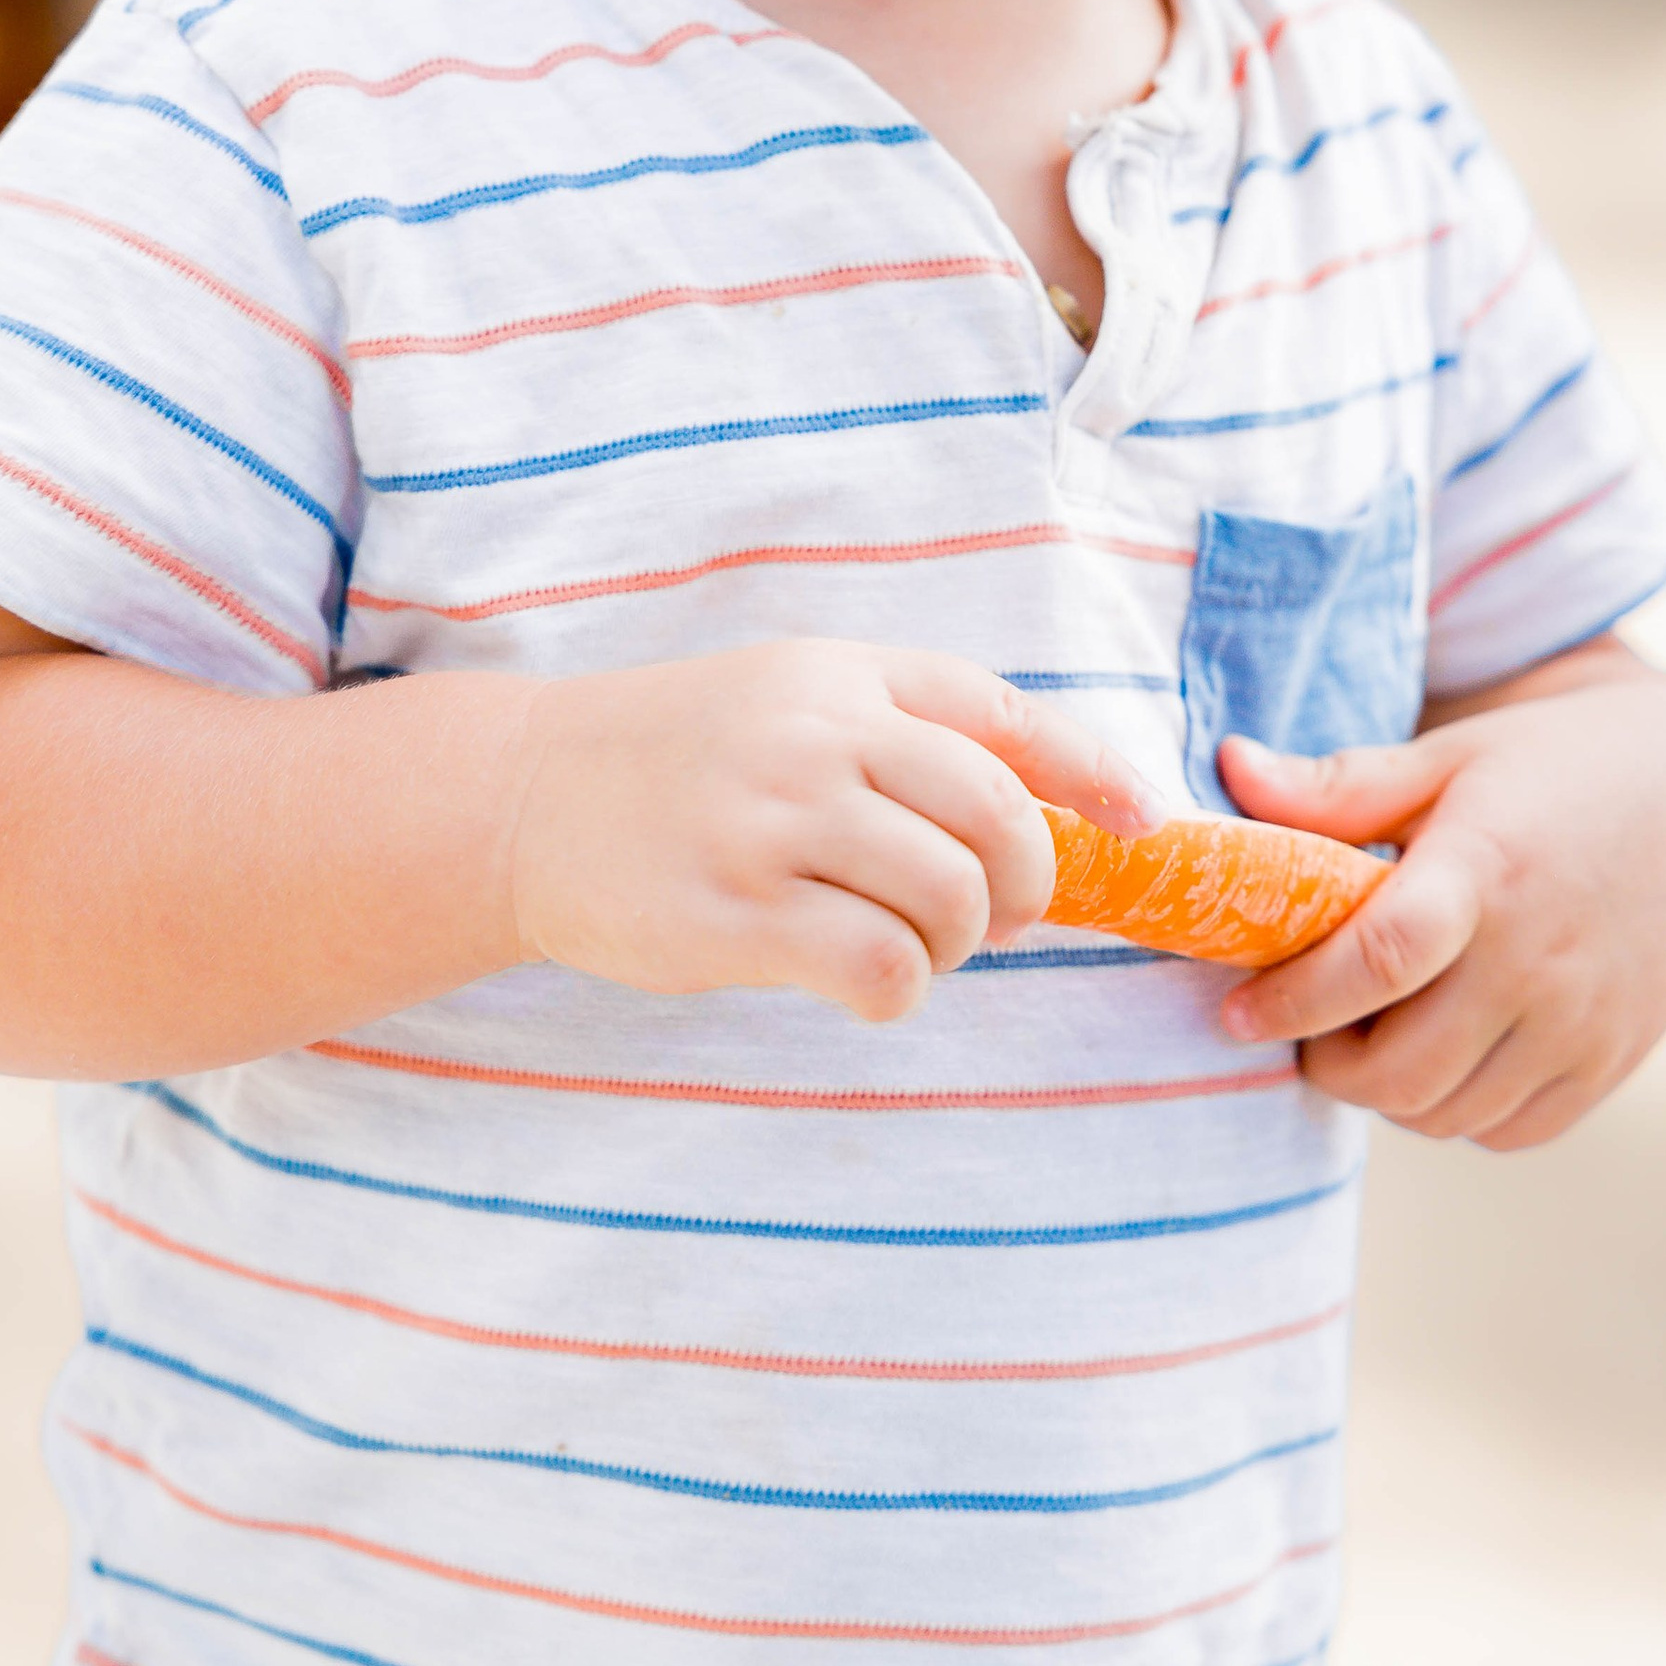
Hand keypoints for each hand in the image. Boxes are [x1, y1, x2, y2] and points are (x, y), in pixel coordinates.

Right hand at [504, 641, 1160, 1024]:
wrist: (523, 795)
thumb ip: (899, 728)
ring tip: (911, 948)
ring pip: (949, 899)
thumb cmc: (679, 759)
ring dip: (958, 944)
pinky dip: (899, 990)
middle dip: (1028, 887)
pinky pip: (879, 967)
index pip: (1003, 713)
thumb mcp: (788, 697)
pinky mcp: (732, 914)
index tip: (1142, 824)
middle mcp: (814, 736)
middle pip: (996, 817)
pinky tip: (861, 982)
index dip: (1092, 771)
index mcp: (841, 675)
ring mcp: (772, 823)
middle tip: (1001, 918)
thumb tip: (1050, 806)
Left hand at [1214, 643, 1665, 1149]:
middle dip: (1326, 1062)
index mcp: (1487, 870)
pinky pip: (1508, 1131)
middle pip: (1401, 1069)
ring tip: (1371, 1033)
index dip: (1296, 1000)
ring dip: (1387, 1091)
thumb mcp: (1445, 758)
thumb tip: (1227, 766)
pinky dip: (1457, 1111)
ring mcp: (1584, 1020)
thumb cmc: (1544, 769)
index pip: (1382, 958)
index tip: (1239, 1012)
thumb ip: (1337, 784)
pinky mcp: (1613, 1059)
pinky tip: (1444, 1052)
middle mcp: (1541, 957)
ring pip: (1445, 1113)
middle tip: (1306, 1025)